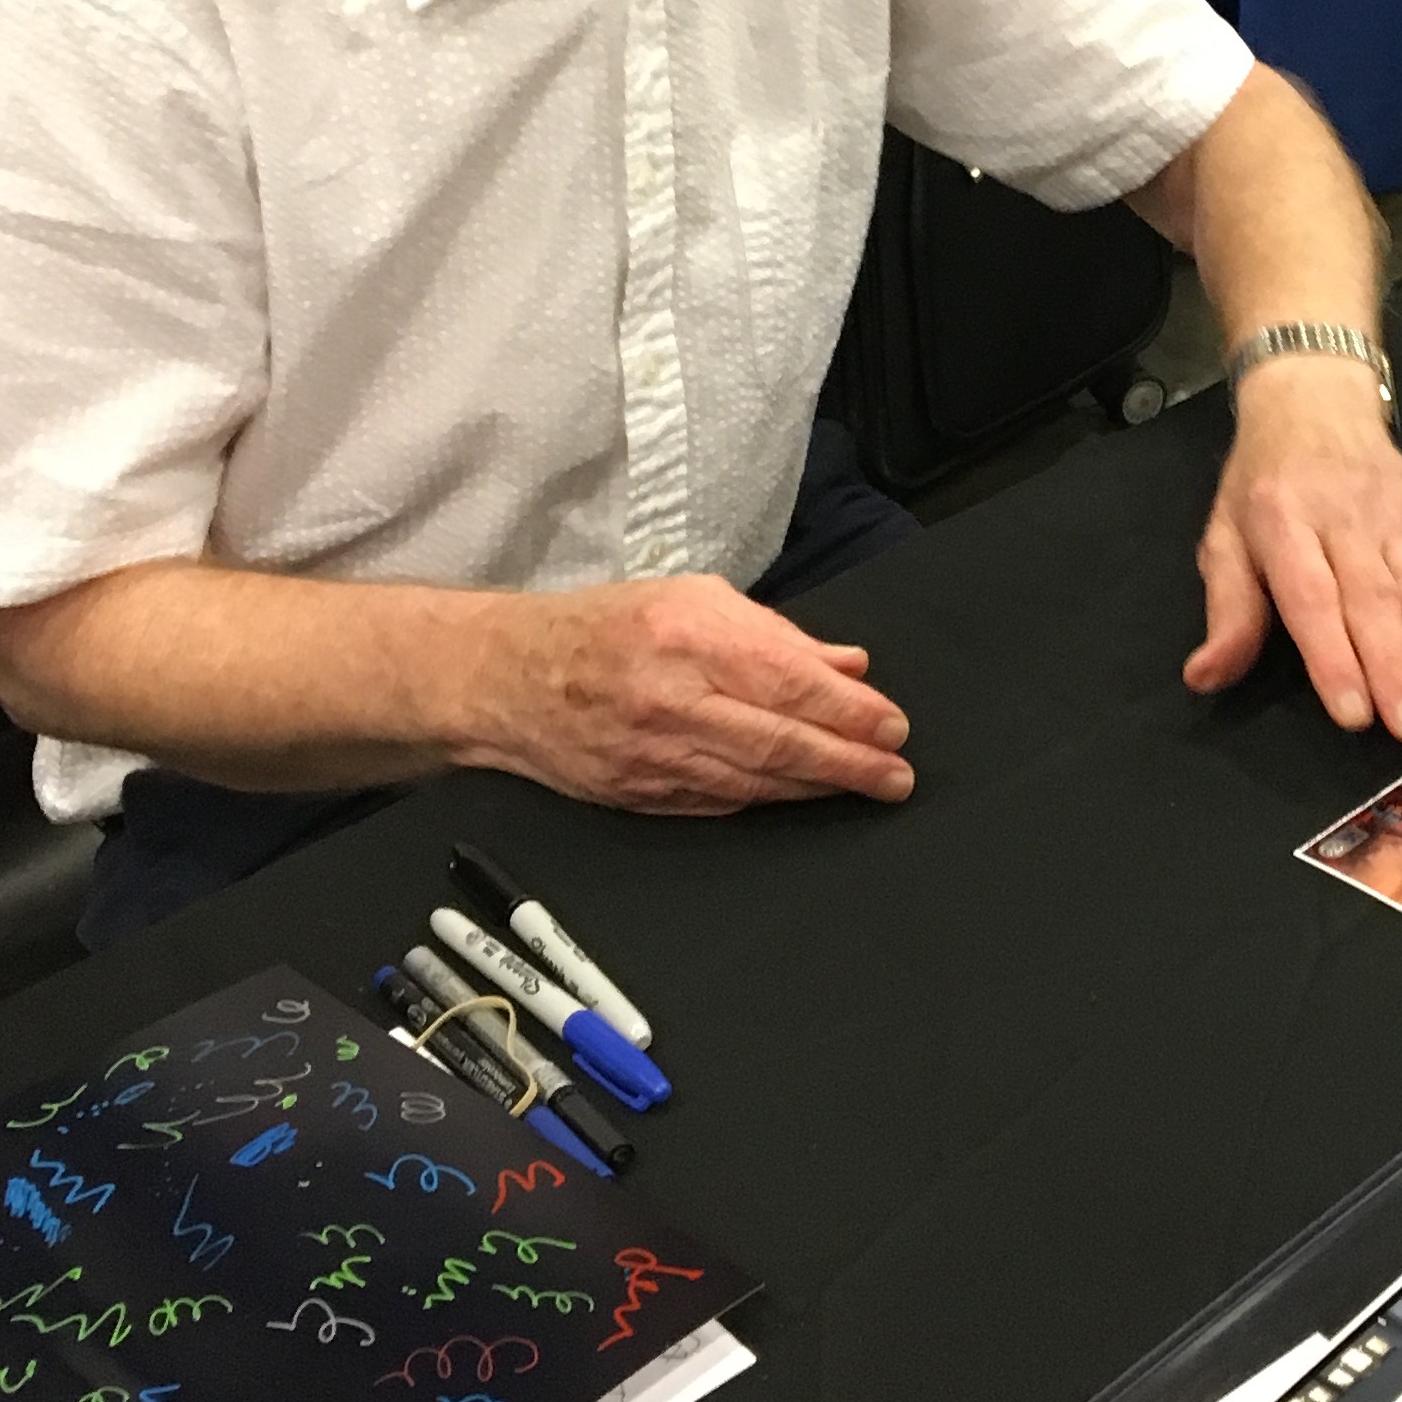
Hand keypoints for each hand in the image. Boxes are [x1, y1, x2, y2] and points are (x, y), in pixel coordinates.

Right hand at [472, 575, 914, 812]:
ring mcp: (652, 754)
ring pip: (755, 781)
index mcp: (687, 635)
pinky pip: (719, 801)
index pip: (790, 681)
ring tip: (864, 787)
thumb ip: (775, 634)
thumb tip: (847, 665)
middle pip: (781, 741)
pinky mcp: (639, 793)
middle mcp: (671, 698)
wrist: (505, 678)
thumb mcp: (692, 600)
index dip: (850, 711)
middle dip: (850, 762)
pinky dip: (766, 799)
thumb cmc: (604, 628)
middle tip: (896, 775)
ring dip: (816, 788)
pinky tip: (800, 796)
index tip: (892, 726)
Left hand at [1185, 363, 1401, 742]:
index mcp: (1284, 519)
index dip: (1336, 657)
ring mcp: (1397, 518)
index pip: (1313, 597)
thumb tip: (1205, 676)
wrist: (1316, 398)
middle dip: (1395, 668)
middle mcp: (1346, 517)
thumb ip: (1227, 609)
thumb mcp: (1226, 535)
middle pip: (1375, 599)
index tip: (1353, 713)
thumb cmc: (1265, 481)